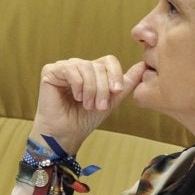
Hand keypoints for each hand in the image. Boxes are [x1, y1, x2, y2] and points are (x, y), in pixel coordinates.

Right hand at [30, 55, 146, 156]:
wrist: (65, 134)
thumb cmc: (85, 119)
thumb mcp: (111, 101)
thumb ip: (125, 84)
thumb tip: (143, 66)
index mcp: (92, 71)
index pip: (108, 60)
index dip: (115, 74)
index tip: (117, 92)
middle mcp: (78, 66)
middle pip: (98, 65)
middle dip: (103, 88)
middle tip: (100, 106)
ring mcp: (64, 67)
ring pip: (86, 67)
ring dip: (91, 89)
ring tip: (88, 105)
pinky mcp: (51, 71)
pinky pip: (70, 69)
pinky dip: (78, 85)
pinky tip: (77, 97)